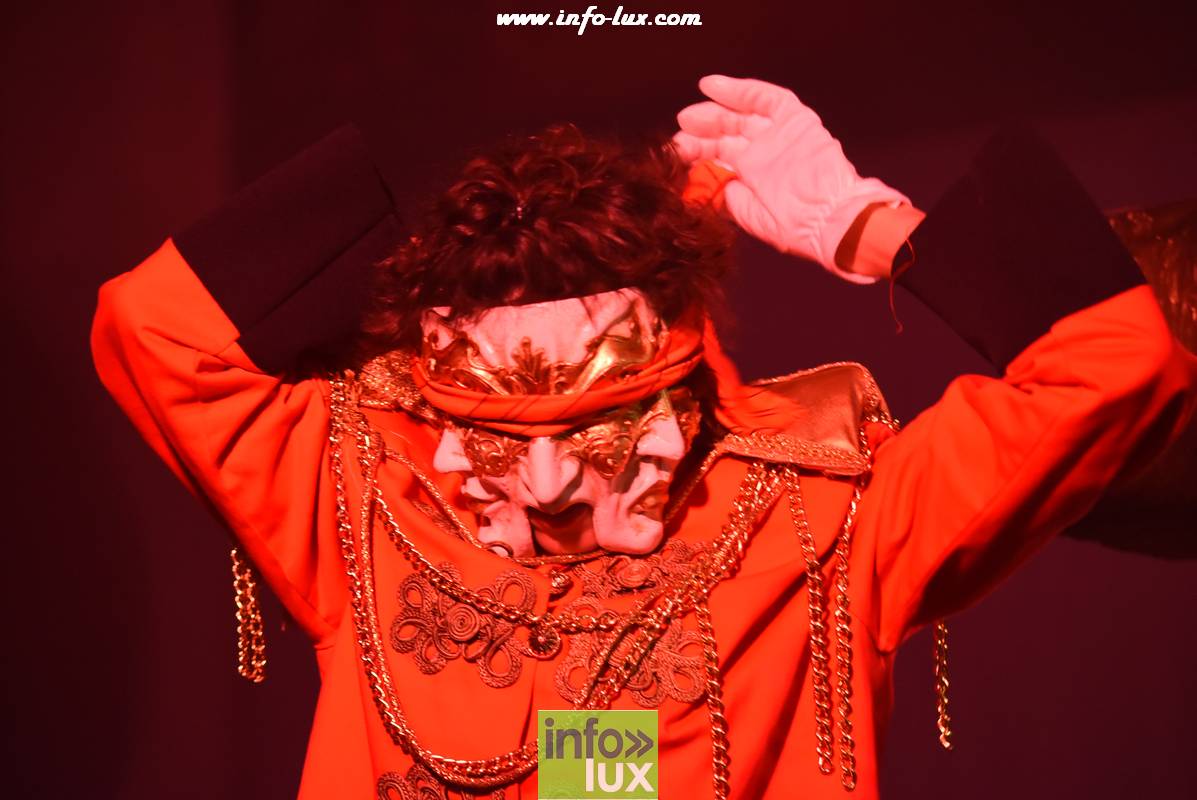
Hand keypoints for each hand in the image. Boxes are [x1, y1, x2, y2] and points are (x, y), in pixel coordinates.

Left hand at [674, 75, 908, 282]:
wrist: (833, 219)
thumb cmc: (797, 228)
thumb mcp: (751, 217)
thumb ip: (726, 199)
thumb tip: (702, 185)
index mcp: (753, 179)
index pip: (718, 159)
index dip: (695, 154)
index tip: (671, 155)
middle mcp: (764, 153)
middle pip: (726, 134)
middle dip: (701, 132)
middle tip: (679, 132)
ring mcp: (780, 135)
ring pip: (742, 115)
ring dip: (714, 111)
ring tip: (689, 115)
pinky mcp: (797, 120)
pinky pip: (767, 99)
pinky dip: (740, 90)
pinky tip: (711, 86)